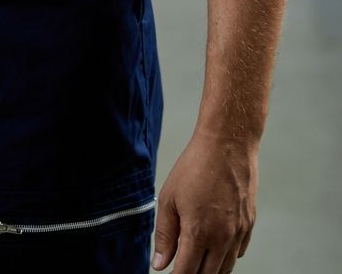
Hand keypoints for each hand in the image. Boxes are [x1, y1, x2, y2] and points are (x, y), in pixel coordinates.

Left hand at [152, 132, 258, 273]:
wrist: (227, 147)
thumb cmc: (194, 169)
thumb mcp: (168, 199)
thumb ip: (165, 235)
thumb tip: (160, 264)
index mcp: (199, 233)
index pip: (188, 272)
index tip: (169, 273)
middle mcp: (223, 238)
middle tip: (180, 267)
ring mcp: (240, 232)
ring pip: (226, 267)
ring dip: (210, 269)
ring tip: (195, 262)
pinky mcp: (249, 225)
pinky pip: (238, 252)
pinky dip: (225, 256)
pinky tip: (213, 248)